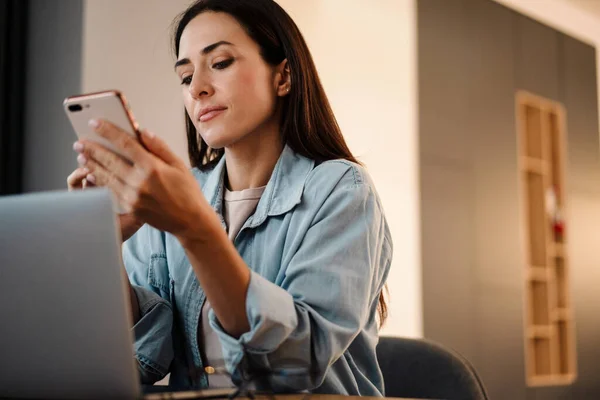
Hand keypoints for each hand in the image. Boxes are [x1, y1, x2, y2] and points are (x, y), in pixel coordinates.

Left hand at [73, 119, 217, 241]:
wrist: (190, 221)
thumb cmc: (187, 191)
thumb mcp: (179, 165)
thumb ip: (159, 147)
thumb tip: (142, 132)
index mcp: (153, 167)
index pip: (125, 144)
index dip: (108, 131)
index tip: (94, 123)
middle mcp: (140, 182)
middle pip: (110, 160)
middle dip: (92, 148)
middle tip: (80, 141)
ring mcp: (133, 197)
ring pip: (106, 176)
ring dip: (91, 164)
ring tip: (81, 155)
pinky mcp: (130, 208)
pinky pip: (110, 191)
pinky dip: (99, 181)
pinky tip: (91, 173)